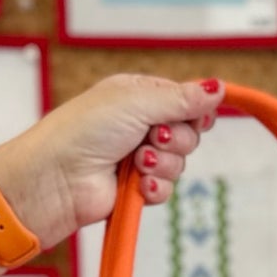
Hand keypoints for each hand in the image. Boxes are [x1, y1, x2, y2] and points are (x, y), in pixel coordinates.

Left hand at [0, 72, 223, 248]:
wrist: (56, 177)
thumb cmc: (85, 129)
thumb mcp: (137, 102)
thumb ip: (182, 98)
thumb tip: (219, 87)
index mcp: (138, 96)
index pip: (185, 100)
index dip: (195, 110)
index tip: (197, 116)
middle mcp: (140, 125)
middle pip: (189, 133)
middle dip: (176, 139)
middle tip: (153, 137)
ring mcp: (138, 158)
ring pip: (179, 163)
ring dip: (162, 164)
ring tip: (136, 163)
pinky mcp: (135, 189)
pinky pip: (166, 189)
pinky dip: (155, 188)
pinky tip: (138, 185)